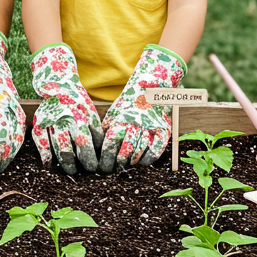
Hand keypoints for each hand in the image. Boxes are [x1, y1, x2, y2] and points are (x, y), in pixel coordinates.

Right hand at [30, 43, 102, 174]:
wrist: (58, 85)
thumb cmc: (78, 103)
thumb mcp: (91, 114)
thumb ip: (96, 132)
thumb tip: (103, 153)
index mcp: (81, 119)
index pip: (87, 145)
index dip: (91, 160)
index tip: (95, 169)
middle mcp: (66, 121)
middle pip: (72, 150)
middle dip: (78, 165)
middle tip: (82, 172)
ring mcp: (51, 123)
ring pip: (58, 149)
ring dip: (65, 164)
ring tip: (70, 171)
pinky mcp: (39, 124)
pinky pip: (41, 144)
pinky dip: (46, 156)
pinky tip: (50, 165)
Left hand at [98, 45, 185, 173]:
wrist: (149, 88)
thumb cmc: (126, 106)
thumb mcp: (112, 114)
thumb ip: (105, 130)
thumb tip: (93, 149)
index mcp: (120, 119)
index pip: (111, 142)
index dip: (106, 156)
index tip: (103, 165)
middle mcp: (136, 124)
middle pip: (125, 149)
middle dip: (118, 162)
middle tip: (115, 167)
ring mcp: (150, 127)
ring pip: (140, 151)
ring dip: (132, 161)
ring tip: (127, 164)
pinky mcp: (163, 130)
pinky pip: (157, 150)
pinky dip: (148, 159)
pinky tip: (142, 162)